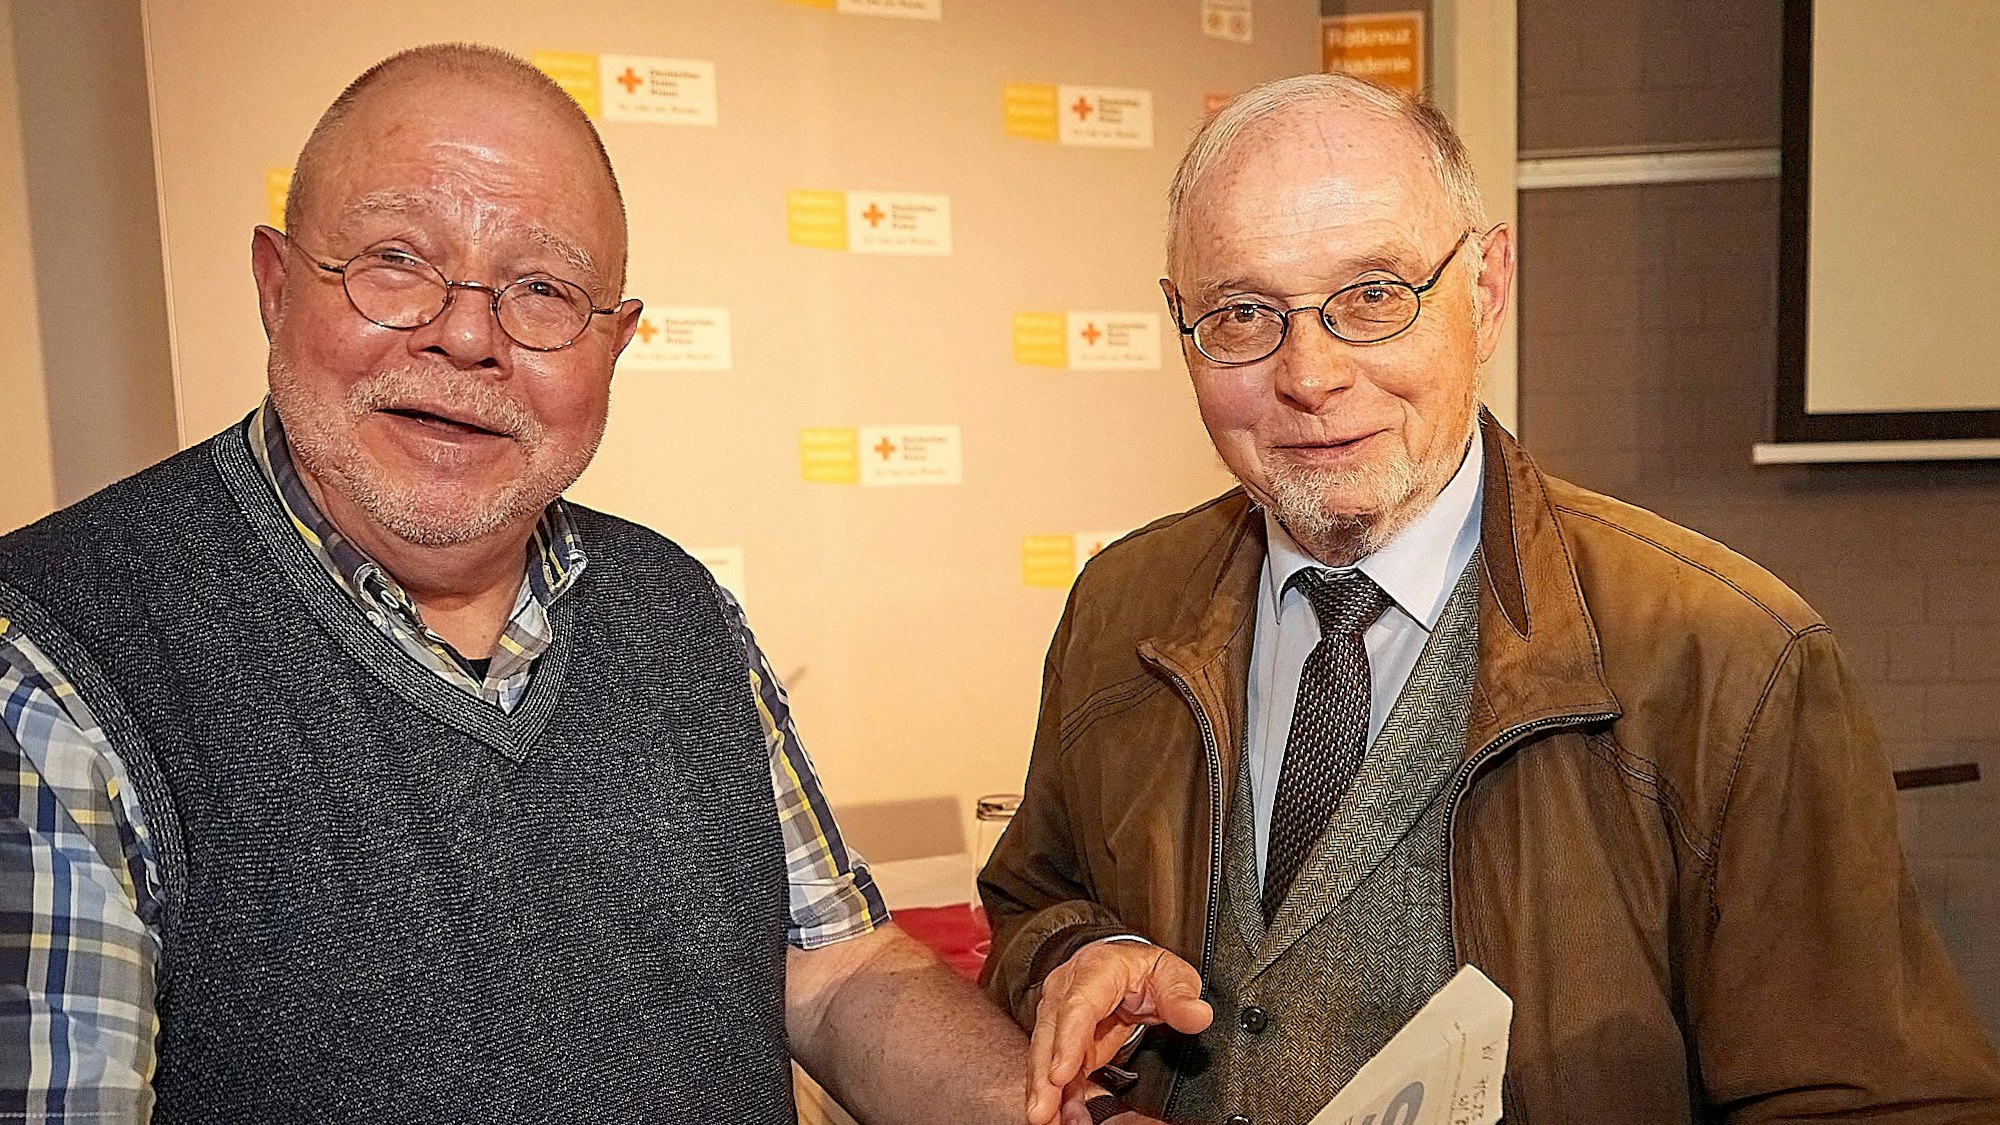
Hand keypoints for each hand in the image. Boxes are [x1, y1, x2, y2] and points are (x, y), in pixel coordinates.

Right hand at [1027, 940, 1211, 1124]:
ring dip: (1044, 1092)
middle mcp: (1067, 992)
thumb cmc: (1143, 970)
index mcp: (1095, 972)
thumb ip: (1181, 996)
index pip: (1077, 1007)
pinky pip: (1054, 1070)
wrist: (1124, 965)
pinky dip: (1056, 1097)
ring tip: (1048, 1122)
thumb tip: (1197, 1015)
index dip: (1067, 1042)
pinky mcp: (1060, 1040)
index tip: (1061, 1075)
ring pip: (1044, 1056)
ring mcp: (1059, 1017)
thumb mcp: (1170, 974)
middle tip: (1043, 1113)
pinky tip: (1060, 1118)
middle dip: (1043, 1078)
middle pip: (1050, 1035)